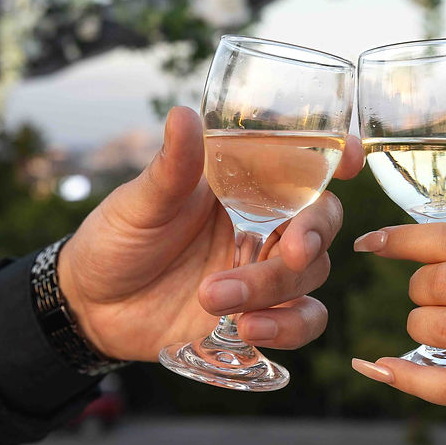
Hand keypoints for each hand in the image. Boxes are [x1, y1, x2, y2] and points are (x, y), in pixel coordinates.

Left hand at [56, 106, 363, 362]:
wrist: (92, 307)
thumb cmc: (117, 239)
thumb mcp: (139, 203)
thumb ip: (172, 167)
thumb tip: (184, 114)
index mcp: (244, 184)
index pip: (302, 164)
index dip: (337, 157)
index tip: (353, 157)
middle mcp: (266, 224)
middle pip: (322, 220)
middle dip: (314, 234)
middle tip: (287, 252)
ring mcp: (266, 270)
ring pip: (311, 273)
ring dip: (273, 287)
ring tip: (213, 298)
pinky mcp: (261, 315)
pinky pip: (304, 319)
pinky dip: (288, 326)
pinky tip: (249, 330)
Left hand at [350, 223, 445, 444]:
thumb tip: (417, 244)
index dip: (404, 238)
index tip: (370, 240)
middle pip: (439, 282)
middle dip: (417, 291)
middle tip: (427, 303)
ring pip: (435, 329)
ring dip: (419, 331)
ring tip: (438, 337)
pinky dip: (404, 376)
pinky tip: (380, 366)